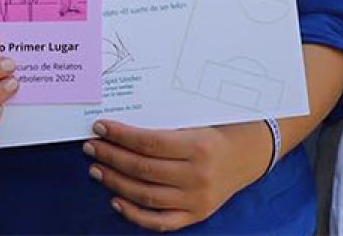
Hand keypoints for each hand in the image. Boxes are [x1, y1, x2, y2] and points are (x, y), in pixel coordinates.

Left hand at [83, 119, 270, 231]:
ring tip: (97, 169)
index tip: (100, 128)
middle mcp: (197, 175)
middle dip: (111, 157)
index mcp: (199, 146)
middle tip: (92, 147)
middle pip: (143, 169)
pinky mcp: (196, 215)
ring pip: (145, 195)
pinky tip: (116, 199)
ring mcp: (196, 199)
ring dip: (116, 182)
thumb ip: (165, 127)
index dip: (120, 136)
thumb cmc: (218, 131)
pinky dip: (134, 214)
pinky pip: (159, 221)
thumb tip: (121, 127)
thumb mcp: (197, 121)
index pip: (148, 143)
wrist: (250, 154)